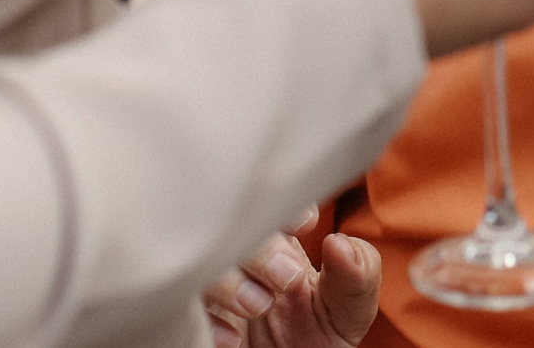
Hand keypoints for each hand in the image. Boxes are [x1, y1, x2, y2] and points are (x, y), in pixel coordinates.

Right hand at [205, 216, 380, 347]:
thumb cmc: (315, 342)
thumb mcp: (347, 312)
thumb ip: (356, 277)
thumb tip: (339, 242)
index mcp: (277, 242)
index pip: (272, 200)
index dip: (286, 205)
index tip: (305, 225)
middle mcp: (240, 258)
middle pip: (231, 225)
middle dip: (260, 247)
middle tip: (287, 277)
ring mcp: (211, 287)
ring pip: (200, 261)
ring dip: (229, 281)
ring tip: (259, 306)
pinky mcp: (189, 320)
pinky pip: (177, 307)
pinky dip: (204, 320)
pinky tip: (232, 339)